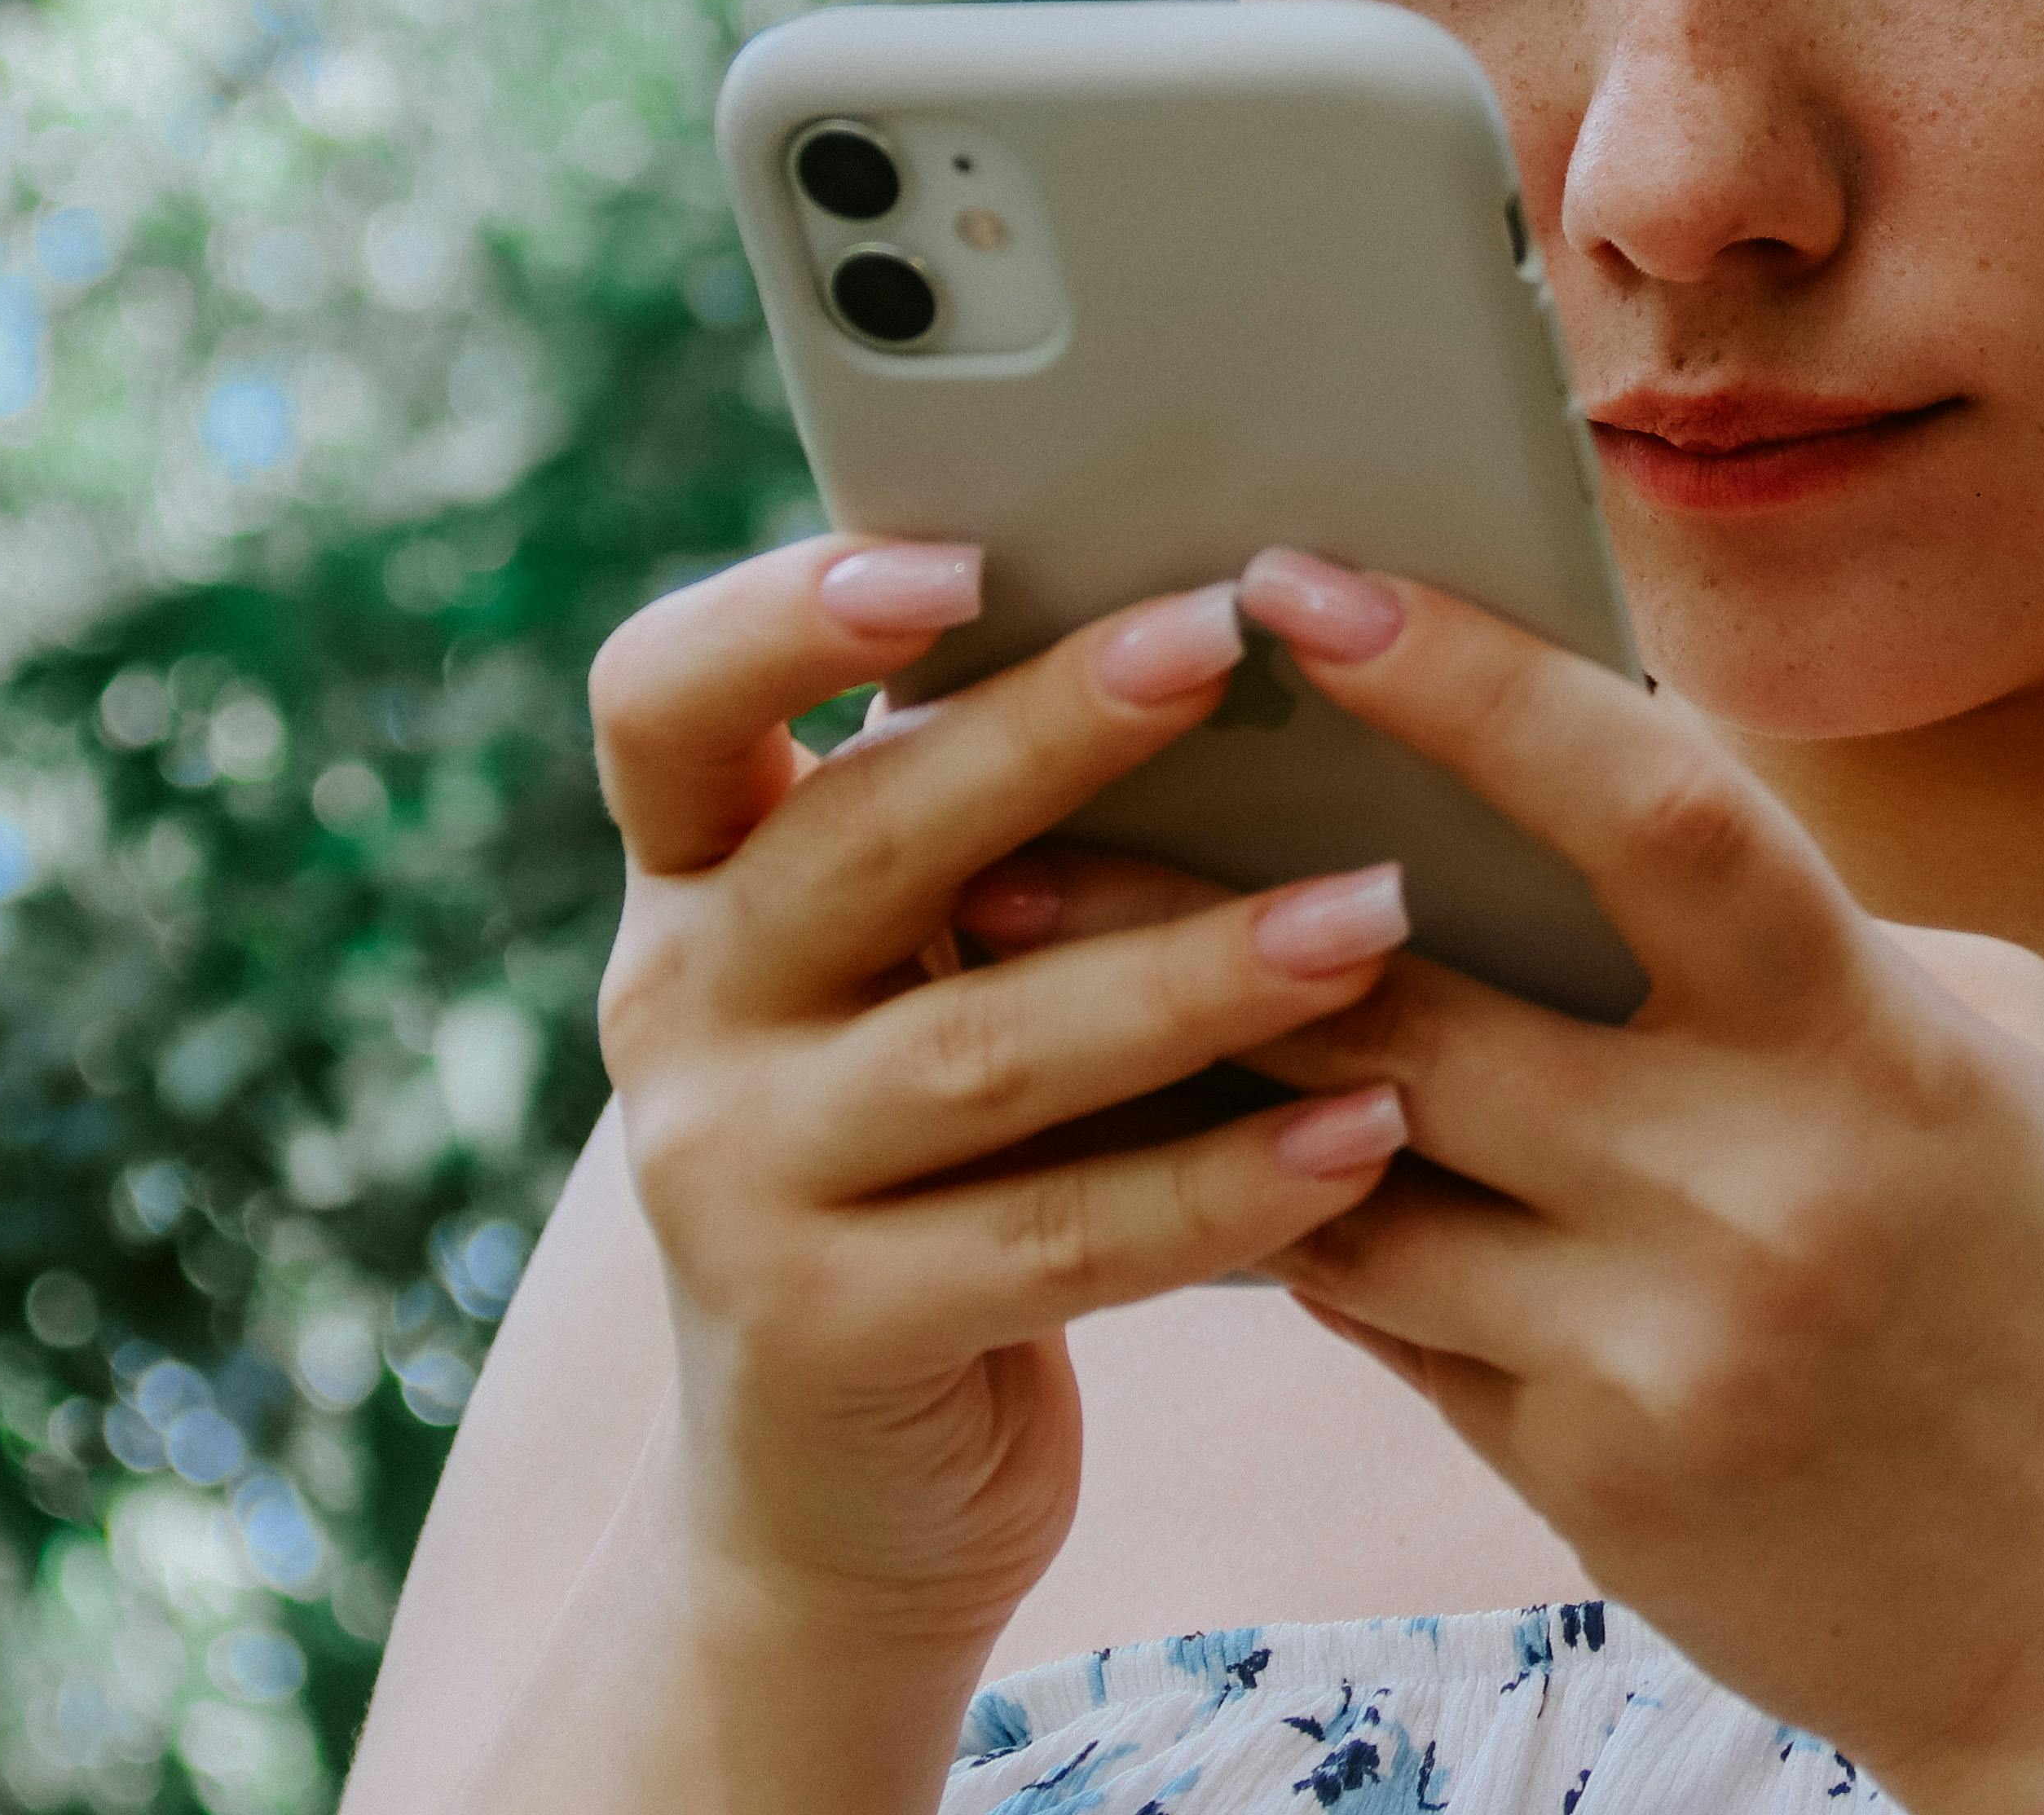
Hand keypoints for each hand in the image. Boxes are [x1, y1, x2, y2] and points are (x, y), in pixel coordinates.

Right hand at [583, 539, 1423, 1657]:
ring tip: (1378, 909)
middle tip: (1220, 642)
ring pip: (987, 1045)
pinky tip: (1368, 1129)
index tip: (949, 558)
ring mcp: (729, 1180)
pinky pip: (1053, 1239)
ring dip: (1196, 971)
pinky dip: (1223, 1184)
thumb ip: (1013, 835)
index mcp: (700, 881)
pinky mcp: (824, 1332)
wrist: (845, 1485)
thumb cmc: (951, 1153)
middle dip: (1047, 736)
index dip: (778, 618)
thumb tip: (1257, 630)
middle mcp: (680, 1009)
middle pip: (862, 844)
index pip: (665, 702)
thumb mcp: (937, 971)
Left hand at [952, 547, 2043, 1814]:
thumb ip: (1804, 946)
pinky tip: (1204, 1149)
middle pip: (1406, 1009)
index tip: (1304, 583)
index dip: (1471, 682)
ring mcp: (1658, 1346)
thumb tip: (1600, 811)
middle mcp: (1751, 1189)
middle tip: (1022, 802)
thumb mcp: (1998, 1064)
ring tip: (1042, 980)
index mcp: (1876, 1041)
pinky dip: (1299, 1218)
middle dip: (1187, 899)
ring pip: (1347, 1178)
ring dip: (1193, 1072)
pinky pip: (1389, 1317)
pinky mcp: (1592, 1474)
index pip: (1650, 809)